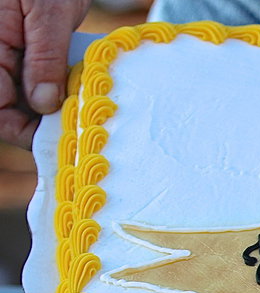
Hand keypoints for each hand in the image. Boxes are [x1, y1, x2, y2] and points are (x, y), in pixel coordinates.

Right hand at [0, 0, 90, 148]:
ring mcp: (6, 52)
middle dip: (36, 121)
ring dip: (48, 108)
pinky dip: (54, 89)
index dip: (18, 127)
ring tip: (80, 112)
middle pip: (5, 105)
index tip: (53, 139)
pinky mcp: (23, 51)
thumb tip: (43, 103)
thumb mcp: (47, 14)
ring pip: (20, 97)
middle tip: (75, 130)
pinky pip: (33, 80)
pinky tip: (77, 93)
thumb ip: (43, 57)